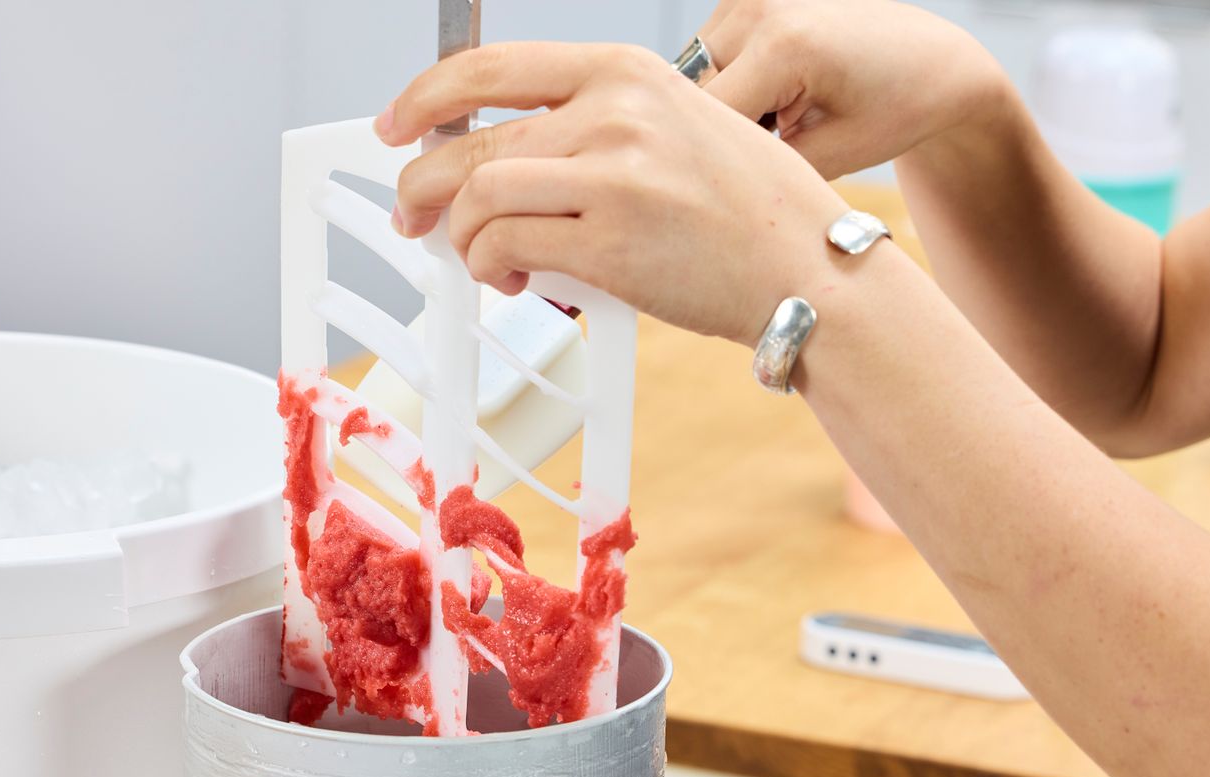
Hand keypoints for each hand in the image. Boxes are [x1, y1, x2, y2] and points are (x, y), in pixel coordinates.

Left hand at [376, 42, 851, 345]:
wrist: (809, 265)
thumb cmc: (753, 208)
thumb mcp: (680, 126)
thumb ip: (601, 126)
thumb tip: (512, 159)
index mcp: (626, 72)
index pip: (492, 66)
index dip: (427, 96)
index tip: (400, 124)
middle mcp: (614, 111)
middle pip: (471, 139)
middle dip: (423, 185)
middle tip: (414, 215)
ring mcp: (612, 174)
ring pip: (478, 194)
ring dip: (458, 235)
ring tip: (474, 258)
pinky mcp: (610, 240)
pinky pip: (506, 244)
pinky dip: (489, 266)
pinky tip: (509, 278)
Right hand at [696, 0, 1005, 177]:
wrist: (933, 60)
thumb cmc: (898, 108)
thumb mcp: (833, 156)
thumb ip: (762, 168)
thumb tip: (705, 179)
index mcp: (784, 43)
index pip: (708, 119)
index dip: (716, 161)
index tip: (739, 187)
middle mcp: (759, 6)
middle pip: (694, 94)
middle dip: (721, 131)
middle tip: (773, 151)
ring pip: (694, 74)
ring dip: (722, 106)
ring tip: (778, 120)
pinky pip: (711, 55)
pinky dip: (731, 82)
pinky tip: (775, 96)